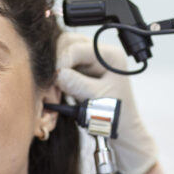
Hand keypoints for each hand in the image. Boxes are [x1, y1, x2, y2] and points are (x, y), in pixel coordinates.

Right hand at [56, 32, 157, 173]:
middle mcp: (100, 52)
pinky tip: (57, 91)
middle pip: (67, 43)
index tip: (51, 80)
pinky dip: (57, 77)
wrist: (121, 129)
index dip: (60, 61)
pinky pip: (63, 65)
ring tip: (55, 91)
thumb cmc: (115, 115)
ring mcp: (90, 60)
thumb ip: (76, 84)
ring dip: (55, 69)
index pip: (77, 47)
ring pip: (62, 53)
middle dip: (56, 62)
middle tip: (51, 86)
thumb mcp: (96, 99)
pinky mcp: (81, 69)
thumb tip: (55, 73)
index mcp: (109, 55)